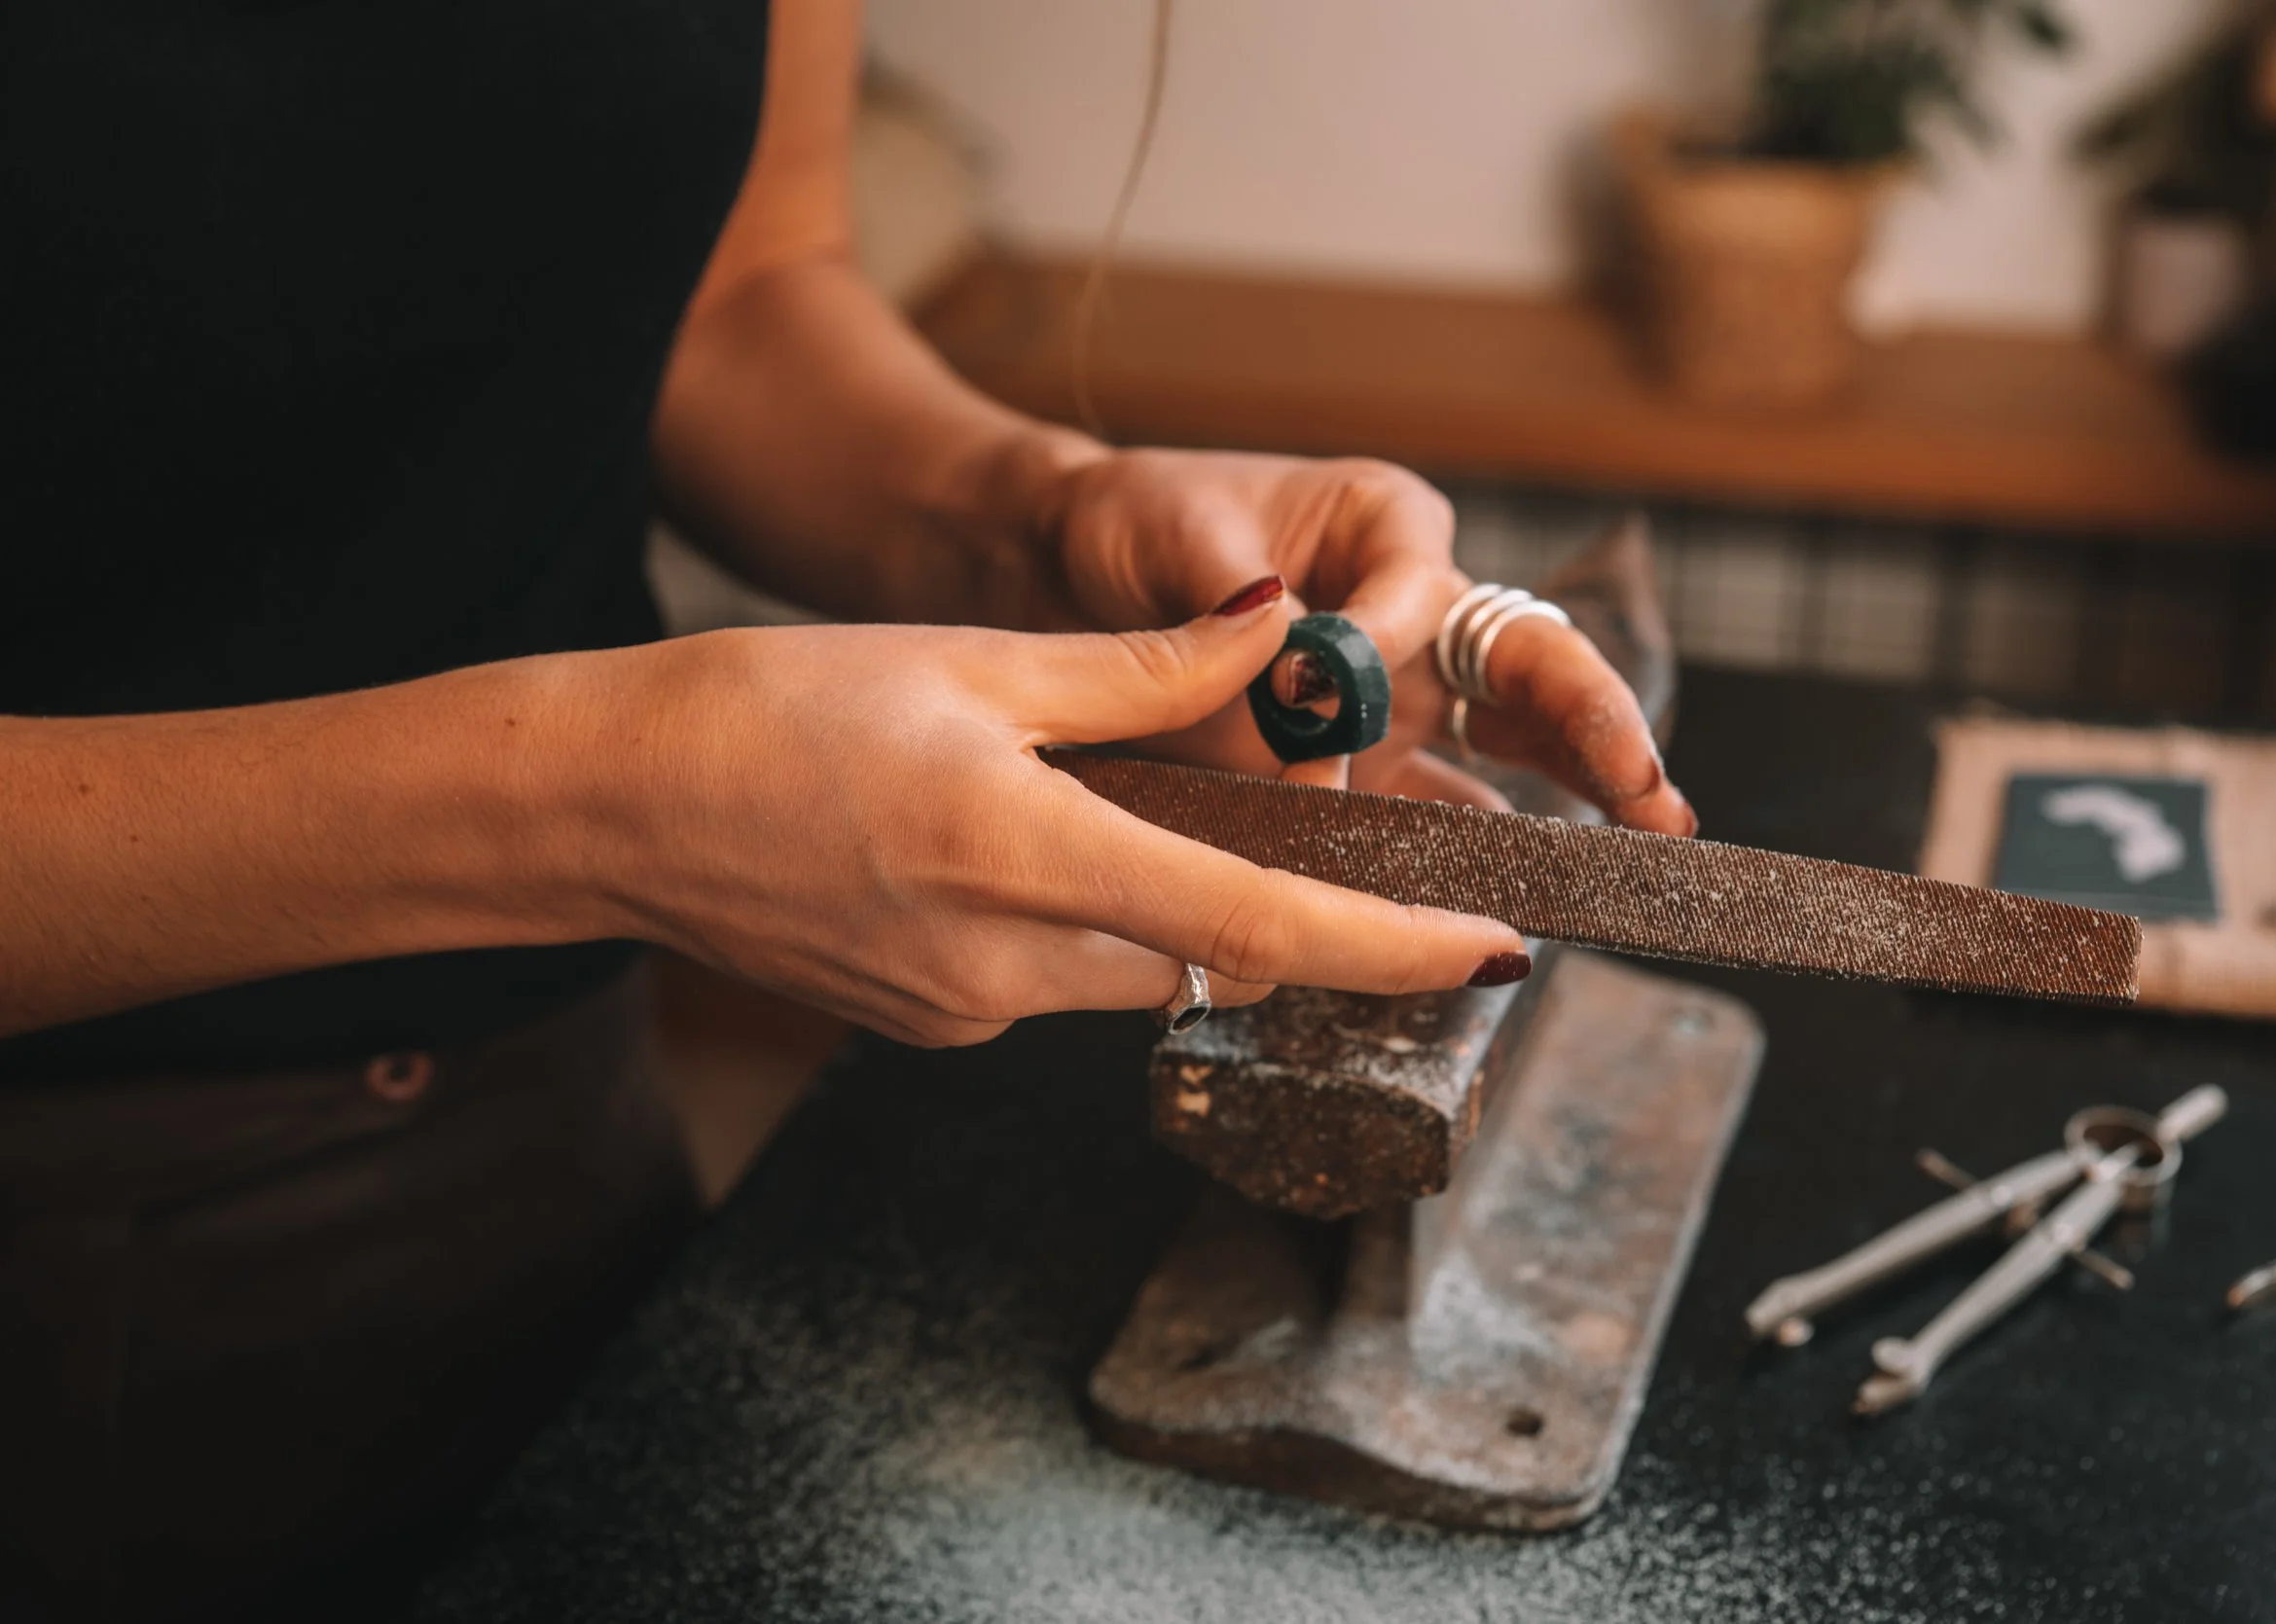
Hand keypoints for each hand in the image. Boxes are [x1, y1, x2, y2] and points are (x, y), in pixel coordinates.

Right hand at [606, 579, 1526, 1046]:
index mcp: (1021, 855)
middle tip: (1286, 808)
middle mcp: (1003, 962)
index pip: (1257, 923)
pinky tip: (1009, 834)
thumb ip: (1142, 667)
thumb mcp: (965, 659)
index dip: (1393, 945)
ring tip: (1094, 789)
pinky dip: (1080, 910)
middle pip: (1210, 951)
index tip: (1495, 945)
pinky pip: (1056, 975)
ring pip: (1134, 962)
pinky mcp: (930, 1021)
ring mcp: (961, 1011)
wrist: (602, 806)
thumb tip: (1279, 634)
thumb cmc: (761, 711)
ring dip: (1163, 893)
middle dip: (1270, 896)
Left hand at [1042, 448, 1695, 833]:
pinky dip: (1467, 855)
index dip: (1383, 643)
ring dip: (1573, 801)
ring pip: (1506, 749)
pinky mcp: (1362, 767)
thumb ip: (1246, 625)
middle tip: (1649, 794)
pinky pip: (1430, 810)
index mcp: (1386, 526)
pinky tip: (1509, 901)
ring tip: (1637, 854)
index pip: (1422, 587)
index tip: (1328, 684)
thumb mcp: (1181, 540)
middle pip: (1530, 667)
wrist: (1066, 572)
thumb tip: (1306, 713)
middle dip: (1598, 728)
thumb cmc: (1136, 526)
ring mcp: (1398, 697)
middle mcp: (1415, 610)